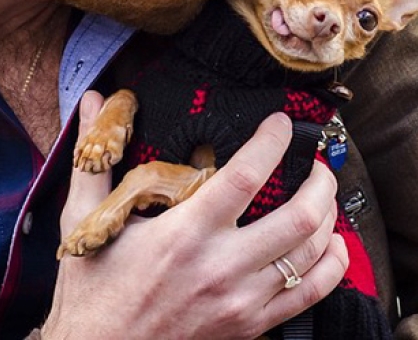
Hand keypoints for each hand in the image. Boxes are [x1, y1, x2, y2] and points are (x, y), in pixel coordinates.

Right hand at [42, 91, 347, 338]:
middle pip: (297, 217)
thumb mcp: (85, 218)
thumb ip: (95, 156)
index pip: (246, 176)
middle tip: (317, 162)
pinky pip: (308, 295)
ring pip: (309, 254)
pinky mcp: (250, 327)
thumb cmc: (90, 288)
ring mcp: (241, 302)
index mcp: (185, 234)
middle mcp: (221, 268)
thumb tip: (94, 100)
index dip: (272, 142)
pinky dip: (331, 266)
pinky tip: (332, 244)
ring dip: (327, 217)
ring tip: (324, 195)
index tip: (281, 124)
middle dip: (319, 181)